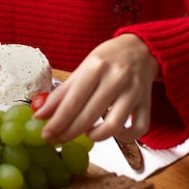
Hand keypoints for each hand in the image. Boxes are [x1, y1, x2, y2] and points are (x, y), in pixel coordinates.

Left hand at [35, 34, 159, 143]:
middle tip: (56, 140)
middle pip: (89, 116)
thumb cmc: (109, 58)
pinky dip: (123, 137)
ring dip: (95, 136)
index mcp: (96, 66)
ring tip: (86, 131)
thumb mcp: (84, 67)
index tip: (45, 134)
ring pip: (113, 127)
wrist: (141, 49)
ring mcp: (134, 92)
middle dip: (68, 133)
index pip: (73, 101)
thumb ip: (63, 91)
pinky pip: (138, 130)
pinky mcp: (147, 102)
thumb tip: (41, 113)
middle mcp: (116, 78)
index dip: (57, 121)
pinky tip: (112, 131)